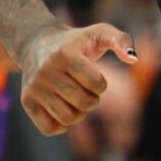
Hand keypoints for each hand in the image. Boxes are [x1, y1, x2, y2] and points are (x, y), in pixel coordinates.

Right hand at [18, 23, 136, 134]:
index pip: (97, 84)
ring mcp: (34, 87)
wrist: (35, 43)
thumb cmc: (75, 41)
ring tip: (74, 99)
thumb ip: (122, 40)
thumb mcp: (99, 32)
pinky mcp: (27, 101)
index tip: (94, 77)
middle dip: (92, 100)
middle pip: (84, 103)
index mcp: (64, 54)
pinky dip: (61, 126)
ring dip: (79, 114)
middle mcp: (46, 71)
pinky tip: (61, 109)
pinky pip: (49, 128)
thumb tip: (134, 59)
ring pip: (68, 118)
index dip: (101, 84)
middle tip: (85, 90)